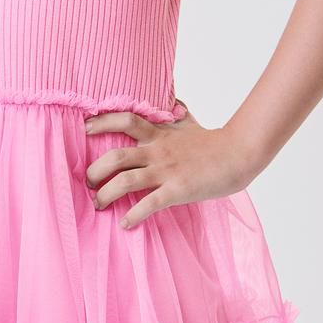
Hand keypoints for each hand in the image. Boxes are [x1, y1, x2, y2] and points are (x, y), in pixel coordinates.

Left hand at [83, 107, 254, 229]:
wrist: (238, 154)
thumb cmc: (212, 140)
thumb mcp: (189, 121)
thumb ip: (176, 111)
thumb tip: (172, 99)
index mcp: (159, 133)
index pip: (125, 120)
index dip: (102, 122)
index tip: (84, 127)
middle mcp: (157, 150)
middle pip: (117, 156)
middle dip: (96, 170)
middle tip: (88, 180)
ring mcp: (166, 170)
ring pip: (126, 181)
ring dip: (106, 194)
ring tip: (98, 203)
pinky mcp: (177, 190)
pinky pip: (149, 204)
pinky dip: (133, 215)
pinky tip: (125, 223)